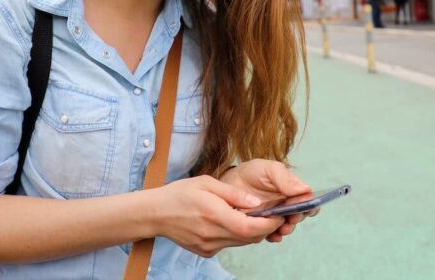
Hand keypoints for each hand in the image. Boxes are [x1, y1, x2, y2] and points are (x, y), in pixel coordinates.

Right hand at [152, 175, 284, 257]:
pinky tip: (233, 222)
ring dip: (252, 232)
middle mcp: (212, 234)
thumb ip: (234, 194)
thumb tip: (257, 202)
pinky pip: (229, 245)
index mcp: (213, 214)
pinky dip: (237, 235)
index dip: (268, 223)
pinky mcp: (205, 252)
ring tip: (256, 217)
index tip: (278, 215)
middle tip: (274, 215)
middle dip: (265, 227)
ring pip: (241, 243)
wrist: (155, 214)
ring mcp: (208, 246)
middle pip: (249, 237)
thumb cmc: (180, 194)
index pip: (249, 227)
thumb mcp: (206, 183)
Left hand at [219, 159, 314, 242]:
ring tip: (282, 228)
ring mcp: (275, 216)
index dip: (310, 205)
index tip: (306, 207)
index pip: (308, 200)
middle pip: (300, 215)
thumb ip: (285, 178)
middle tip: (292, 217)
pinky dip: (274, 236)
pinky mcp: (263, 226)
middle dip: (297, 218)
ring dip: (287, 229)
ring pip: (287, 227)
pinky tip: (272, 235)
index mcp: (292, 190)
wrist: (230, 182)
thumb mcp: (269, 169)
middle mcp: (287, 205)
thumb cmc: (252, 173)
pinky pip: (272, 234)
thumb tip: (305, 190)